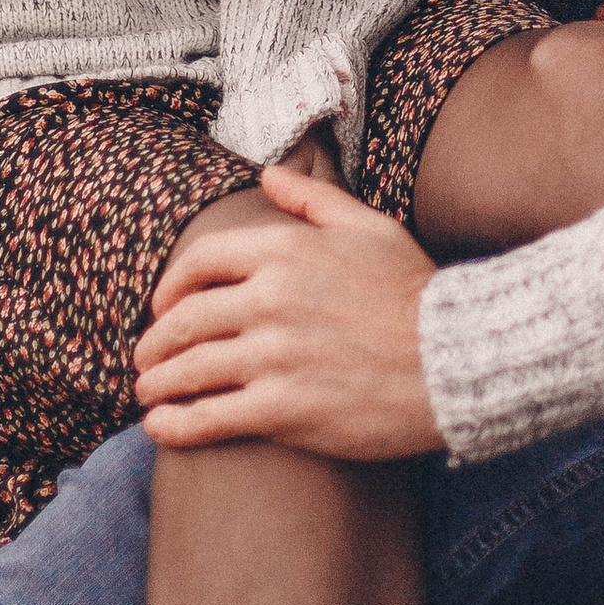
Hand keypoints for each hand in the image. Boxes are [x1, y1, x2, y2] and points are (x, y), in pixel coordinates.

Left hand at [134, 167, 438, 456]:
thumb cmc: (415, 293)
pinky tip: (161, 428)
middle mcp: (272, 300)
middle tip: (144, 359)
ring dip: (158, 383)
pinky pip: (211, 417)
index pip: (201, 262)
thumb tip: (268, 176)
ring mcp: (275, 356)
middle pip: (185, 320)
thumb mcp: (370, 227)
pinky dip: (176, 424)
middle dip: (155, 342)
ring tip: (147, 394)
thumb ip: (312, 200)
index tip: (163, 307)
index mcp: (286, 252)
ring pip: (190, 368)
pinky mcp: (285, 409)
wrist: (458, 359)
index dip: (171, 286)